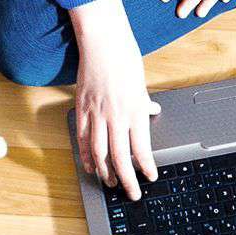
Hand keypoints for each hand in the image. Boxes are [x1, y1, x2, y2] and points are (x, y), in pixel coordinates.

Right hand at [71, 0, 158, 199]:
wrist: (103, 41)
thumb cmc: (125, 58)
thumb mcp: (142, 83)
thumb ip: (145, 103)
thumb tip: (153, 111)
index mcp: (135, 109)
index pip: (141, 147)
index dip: (145, 166)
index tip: (149, 177)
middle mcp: (116, 115)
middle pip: (120, 156)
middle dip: (126, 179)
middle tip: (131, 193)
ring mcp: (97, 113)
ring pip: (99, 152)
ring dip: (105, 171)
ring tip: (110, 183)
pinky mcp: (82, 108)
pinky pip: (83, 138)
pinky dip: (86, 155)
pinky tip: (90, 165)